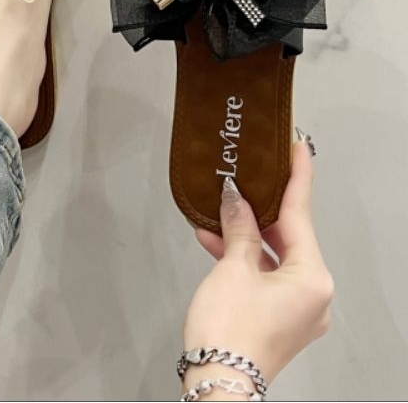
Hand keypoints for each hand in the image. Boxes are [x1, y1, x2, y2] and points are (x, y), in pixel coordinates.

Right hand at [183, 141, 332, 394]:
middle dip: (261, 209)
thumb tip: (236, 199)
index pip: (301, 215)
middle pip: (288, 236)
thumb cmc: (230, 331)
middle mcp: (313, 294)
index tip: (298, 148)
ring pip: (273, 256)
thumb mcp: (233, 268)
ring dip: (245, 235)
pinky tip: (216, 241)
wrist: (218, 381)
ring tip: (218, 210)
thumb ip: (239, 228)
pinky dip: (243, 259)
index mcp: (312, 278)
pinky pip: (265, 275)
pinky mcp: (279, 318)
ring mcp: (297, 309)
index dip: (297, 177)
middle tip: (248, 177)